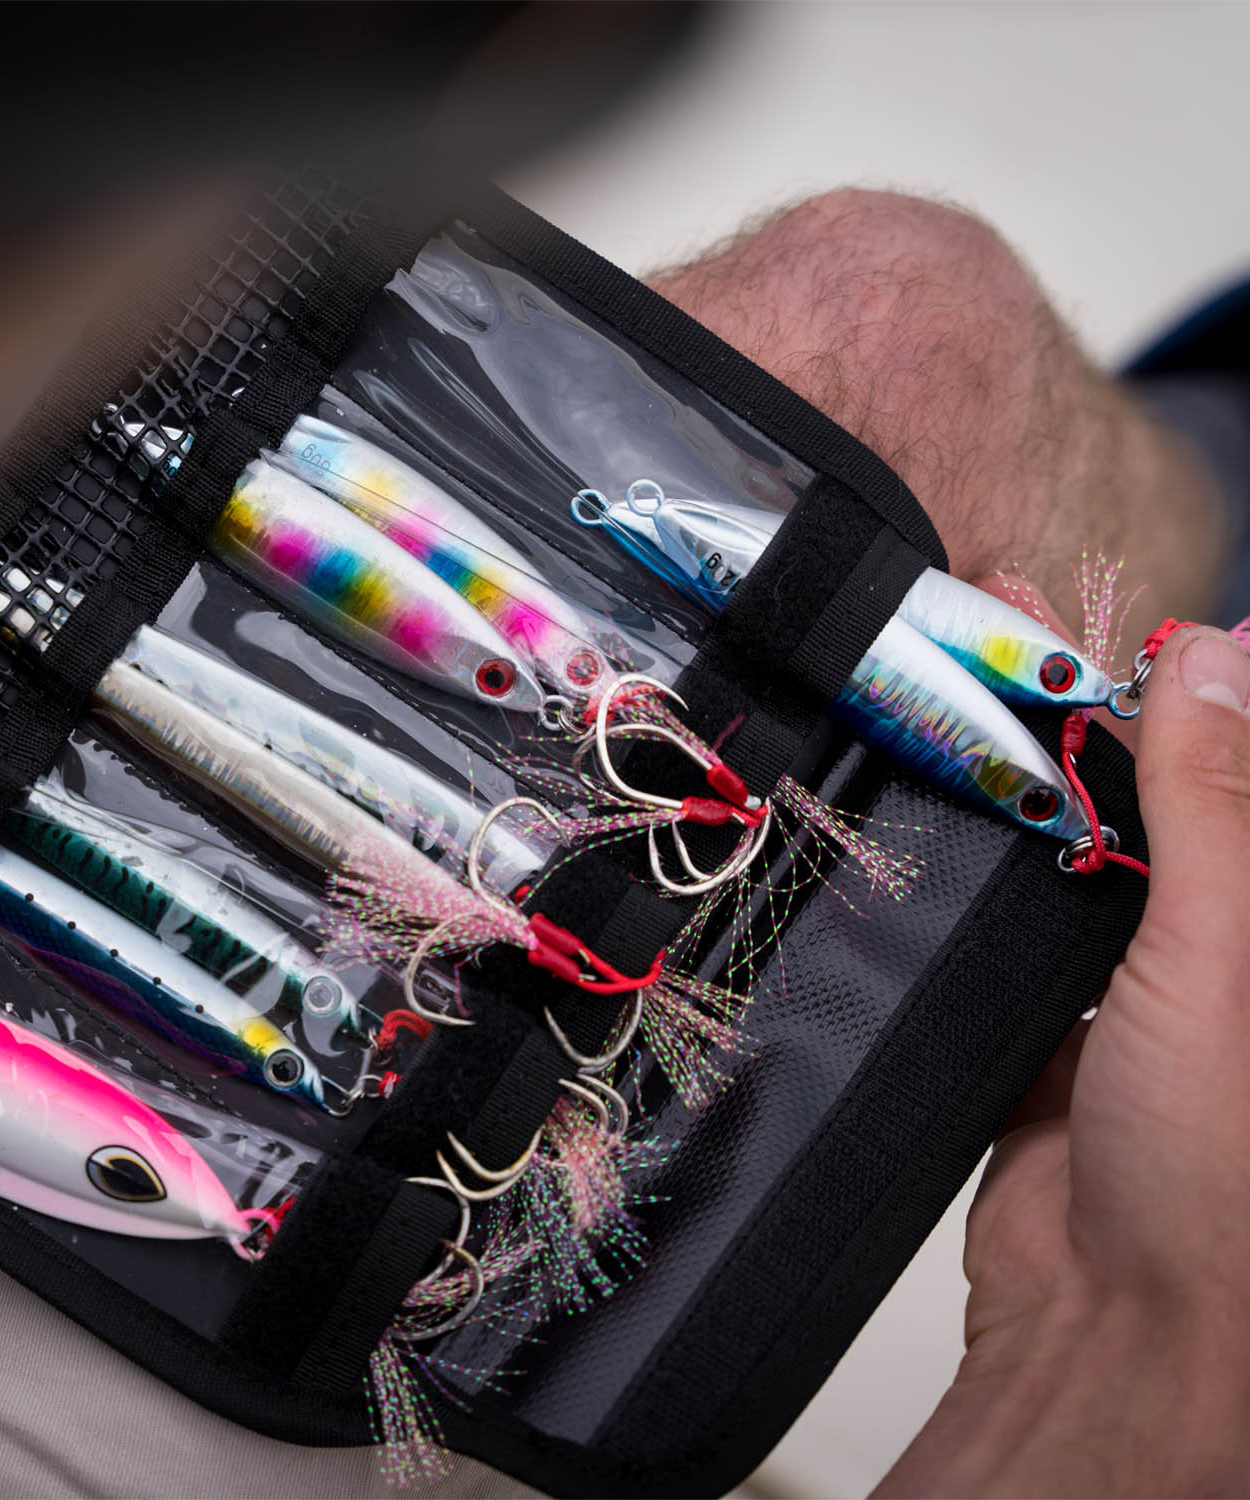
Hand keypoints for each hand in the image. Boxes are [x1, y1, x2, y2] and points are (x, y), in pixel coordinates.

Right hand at [876, 624, 1249, 1496]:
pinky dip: (964, 865)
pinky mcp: (1042, 1021)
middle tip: (993, 618)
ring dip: (1005, 768)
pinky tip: (919, 801)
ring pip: (1059, 845)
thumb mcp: (1219, 956)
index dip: (1166, 679)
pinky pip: (1002, 920)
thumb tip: (1208, 659)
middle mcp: (1207, 940)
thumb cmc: (1215, 1161)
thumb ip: (1205, 807)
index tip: (1097, 609)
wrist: (1114, 1326)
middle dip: (1067, 703)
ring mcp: (1121, 981)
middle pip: (1135, 789)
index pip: (1218, 764)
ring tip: (942, 680)